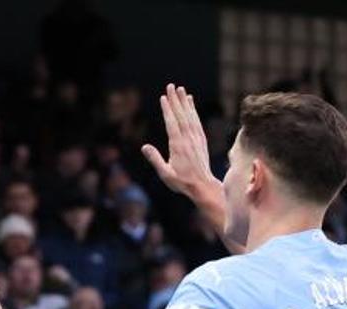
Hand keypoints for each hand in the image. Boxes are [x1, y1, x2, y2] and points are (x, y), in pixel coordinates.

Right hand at [142, 84, 219, 205]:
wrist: (202, 186)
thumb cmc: (182, 182)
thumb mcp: (165, 174)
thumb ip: (155, 159)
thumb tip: (144, 146)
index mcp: (178, 145)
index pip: (172, 123)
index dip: (167, 109)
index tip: (164, 97)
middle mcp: (188, 139)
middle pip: (181, 115)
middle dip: (176, 100)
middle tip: (171, 86)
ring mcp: (196, 138)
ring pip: (190, 116)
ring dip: (185, 102)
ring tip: (181, 89)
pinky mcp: (201, 140)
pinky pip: (196, 122)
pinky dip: (193, 111)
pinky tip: (191, 103)